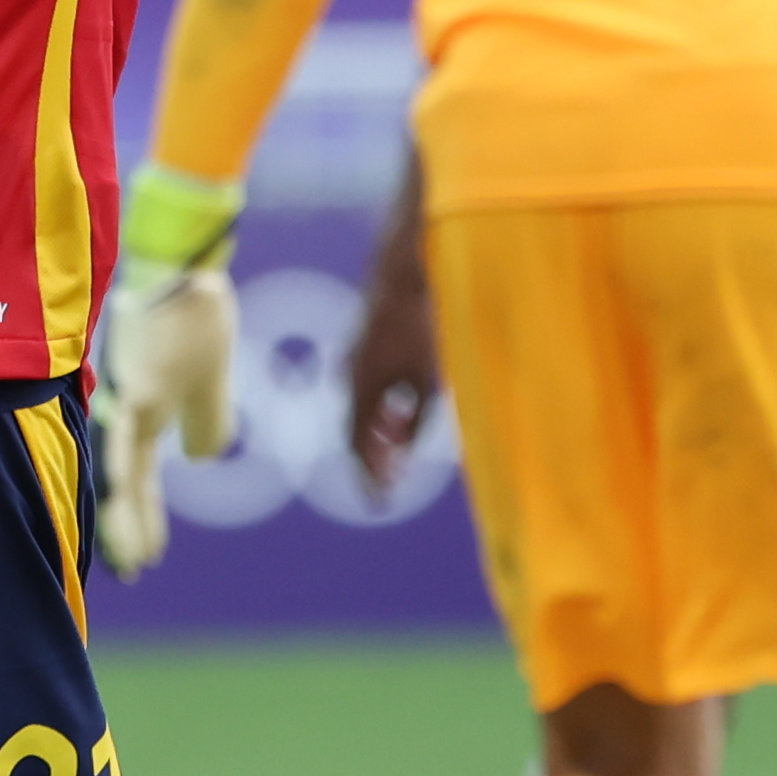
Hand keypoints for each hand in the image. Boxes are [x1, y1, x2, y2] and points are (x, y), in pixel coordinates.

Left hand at [96, 267, 236, 579]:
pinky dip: (122, 459)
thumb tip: (202, 457)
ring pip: (120, 463)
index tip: (145, 559)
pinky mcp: (134, 374)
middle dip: (130, 527)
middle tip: (131, 574)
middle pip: (126, 480)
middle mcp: (130, 407)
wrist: (188, 261)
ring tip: (128, 555)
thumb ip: (208, 417)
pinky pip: (125, 424)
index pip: (138, 478)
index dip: (141, 518)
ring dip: (125, 511)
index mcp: (148, 411)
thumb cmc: (194, 308)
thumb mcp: (211, 377)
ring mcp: (129, 392)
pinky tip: (120, 488)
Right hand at [347, 215, 442, 492]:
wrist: (402, 274)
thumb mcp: (427, 381)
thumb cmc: (420, 327)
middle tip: (392, 483)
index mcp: (361, 389)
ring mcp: (353, 361)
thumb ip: (416, 420)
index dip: (369, 476)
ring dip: (381, 434)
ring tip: (401, 451)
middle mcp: (349, 377)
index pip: (359, 446)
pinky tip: (402, 414)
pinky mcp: (363, 348)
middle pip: (357, 431)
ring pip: (363, 411)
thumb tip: (403, 447)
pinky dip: (382, 410)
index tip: (379, 502)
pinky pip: (368, 391)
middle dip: (375, 459)